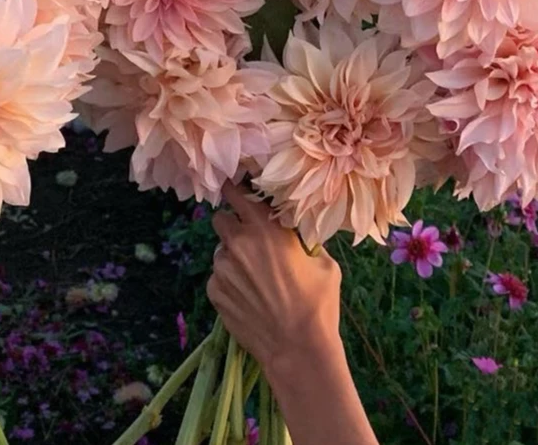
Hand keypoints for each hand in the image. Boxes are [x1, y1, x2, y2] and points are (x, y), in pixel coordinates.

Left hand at [207, 180, 343, 382]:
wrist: (299, 350)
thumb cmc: (318, 304)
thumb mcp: (323, 262)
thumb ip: (302, 239)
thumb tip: (294, 228)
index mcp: (265, 228)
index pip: (236, 193)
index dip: (234, 189)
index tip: (235, 189)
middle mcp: (238, 242)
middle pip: (221, 219)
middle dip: (232, 226)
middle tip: (249, 241)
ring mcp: (222, 268)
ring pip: (221, 251)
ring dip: (232, 257)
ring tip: (255, 280)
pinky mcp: (214, 290)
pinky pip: (218, 277)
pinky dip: (229, 282)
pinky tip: (249, 298)